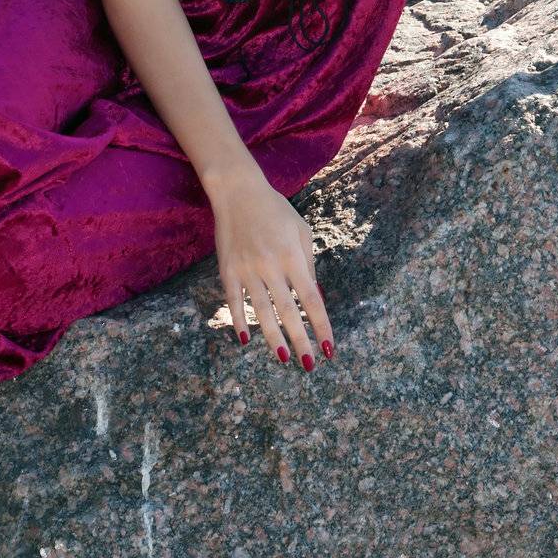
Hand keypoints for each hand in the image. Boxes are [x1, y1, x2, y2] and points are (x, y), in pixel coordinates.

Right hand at [208, 168, 334, 368]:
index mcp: (294, 257)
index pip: (312, 300)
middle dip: (300, 341)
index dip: (321, 326)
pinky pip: (235, 301)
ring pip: (262, 312)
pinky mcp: (228, 270)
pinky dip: (239, 321)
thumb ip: (308, 263)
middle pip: (289, 312)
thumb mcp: (301, 231)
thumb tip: (315, 296)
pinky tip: (245, 340)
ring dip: (273, 338)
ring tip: (284, 359)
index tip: (329, 349)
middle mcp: (272, 266)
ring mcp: (248, 270)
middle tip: (309, 365)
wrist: (238, 192)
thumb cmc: (276, 211)